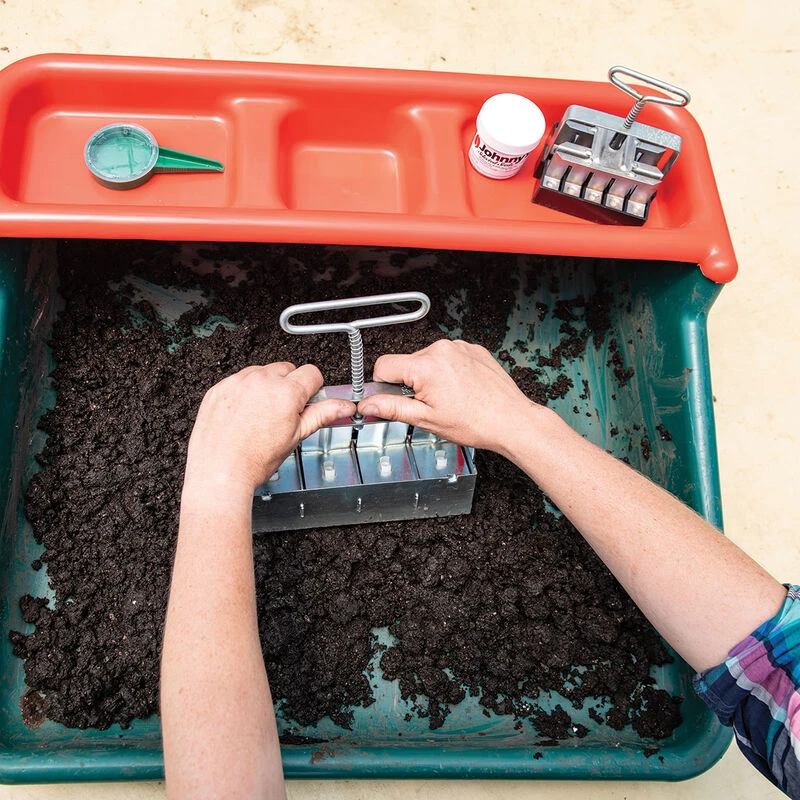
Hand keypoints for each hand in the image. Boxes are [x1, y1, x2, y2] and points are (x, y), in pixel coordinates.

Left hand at [184, 362, 354, 494]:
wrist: (220, 471)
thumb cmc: (255, 460)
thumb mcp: (296, 436)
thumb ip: (322, 414)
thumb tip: (342, 407)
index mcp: (286, 392)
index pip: (311, 372)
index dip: (313, 388)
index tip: (306, 400)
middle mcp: (261, 381)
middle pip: (287, 368)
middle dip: (289, 386)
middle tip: (282, 412)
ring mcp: (238, 382)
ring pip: (262, 372)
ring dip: (266, 387)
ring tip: (261, 415)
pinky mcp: (220, 387)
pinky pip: (239, 380)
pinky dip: (244, 392)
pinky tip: (243, 414)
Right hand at [356, 340, 535, 452]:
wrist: (511, 420)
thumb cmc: (475, 422)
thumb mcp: (426, 419)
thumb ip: (391, 408)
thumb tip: (368, 404)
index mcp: (425, 366)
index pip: (384, 366)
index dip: (383, 386)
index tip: (393, 398)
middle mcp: (441, 349)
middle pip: (406, 363)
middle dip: (410, 383)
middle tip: (429, 404)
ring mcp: (459, 347)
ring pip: (427, 360)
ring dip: (429, 377)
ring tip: (448, 398)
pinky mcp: (472, 349)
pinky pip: (448, 357)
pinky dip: (448, 372)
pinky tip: (460, 390)